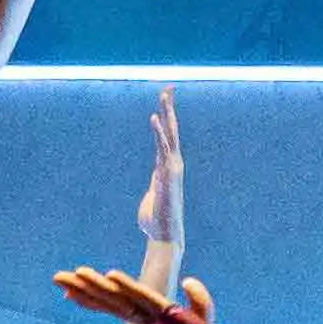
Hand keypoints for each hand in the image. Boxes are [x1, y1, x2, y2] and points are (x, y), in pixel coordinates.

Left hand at [135, 81, 186, 293]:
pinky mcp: (167, 173)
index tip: (163, 104)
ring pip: (169, 134)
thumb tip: (151, 201)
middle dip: (169, 109)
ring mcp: (171, 167)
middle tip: (169, 88)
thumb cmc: (154, 222)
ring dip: (167, 113)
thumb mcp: (150, 202)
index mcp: (164, 168)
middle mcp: (172, 164)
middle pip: (171, 130)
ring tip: (165, 94)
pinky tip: (155, 117)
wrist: (163, 235)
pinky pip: (163, 148)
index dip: (163, 121)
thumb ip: (152, 194)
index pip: (165, 138)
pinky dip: (159, 132)